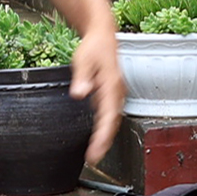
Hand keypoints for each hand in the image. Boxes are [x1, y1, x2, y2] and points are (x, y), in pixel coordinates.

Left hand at [72, 21, 127, 172]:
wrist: (102, 36)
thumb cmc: (93, 47)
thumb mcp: (83, 59)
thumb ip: (82, 77)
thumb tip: (79, 93)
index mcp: (111, 86)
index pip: (108, 116)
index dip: (103, 136)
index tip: (96, 151)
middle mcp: (117, 92)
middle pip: (113, 123)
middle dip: (105, 142)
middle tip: (94, 159)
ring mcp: (115, 94)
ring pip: (113, 120)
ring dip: (105, 137)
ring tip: (95, 154)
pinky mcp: (111, 95)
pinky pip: (110, 115)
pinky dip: (105, 128)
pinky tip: (97, 137)